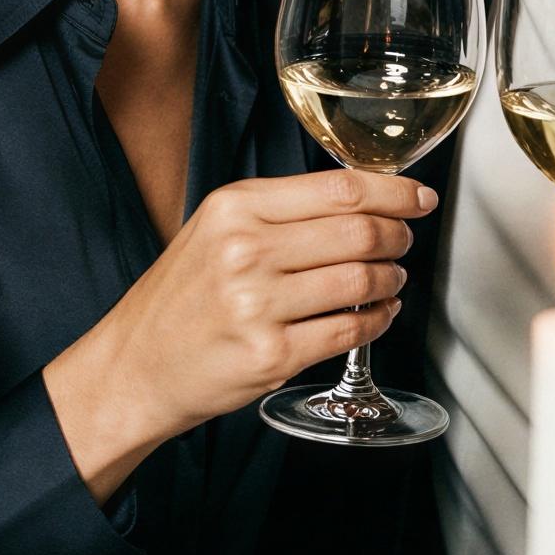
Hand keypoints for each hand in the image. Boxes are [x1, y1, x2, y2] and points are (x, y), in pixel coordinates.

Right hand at [45, 166, 432, 500]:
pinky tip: (379, 314)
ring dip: (390, 279)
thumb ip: (279, 211)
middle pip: (358, 231)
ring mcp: (258, 305)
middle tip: (405, 241)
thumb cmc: (180, 298)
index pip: (339, 189)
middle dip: (398, 236)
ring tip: (391, 278)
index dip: (394, 192)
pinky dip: (377, 321)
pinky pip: (349, 332)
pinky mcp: (272, 355)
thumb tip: (360, 199)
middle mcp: (245, 250)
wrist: (134, 366)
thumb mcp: (215, 230)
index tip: (419, 198)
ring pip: (360, 281)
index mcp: (235, 207)